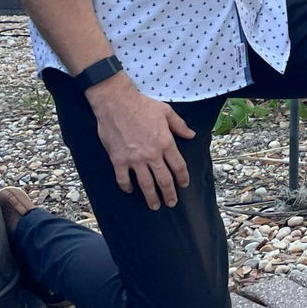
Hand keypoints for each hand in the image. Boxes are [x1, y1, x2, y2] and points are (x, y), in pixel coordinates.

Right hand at [87, 76, 194, 210]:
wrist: (115, 101)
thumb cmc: (141, 104)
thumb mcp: (165, 111)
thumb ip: (179, 125)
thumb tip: (191, 135)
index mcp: (166, 143)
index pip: (179, 167)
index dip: (183, 178)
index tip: (183, 185)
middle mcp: (152, 155)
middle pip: (164, 181)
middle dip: (169, 194)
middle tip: (171, 203)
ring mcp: (134, 159)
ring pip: (146, 185)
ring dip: (151, 198)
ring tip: (154, 206)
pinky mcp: (118, 160)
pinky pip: (123, 179)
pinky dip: (127, 187)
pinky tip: (130, 190)